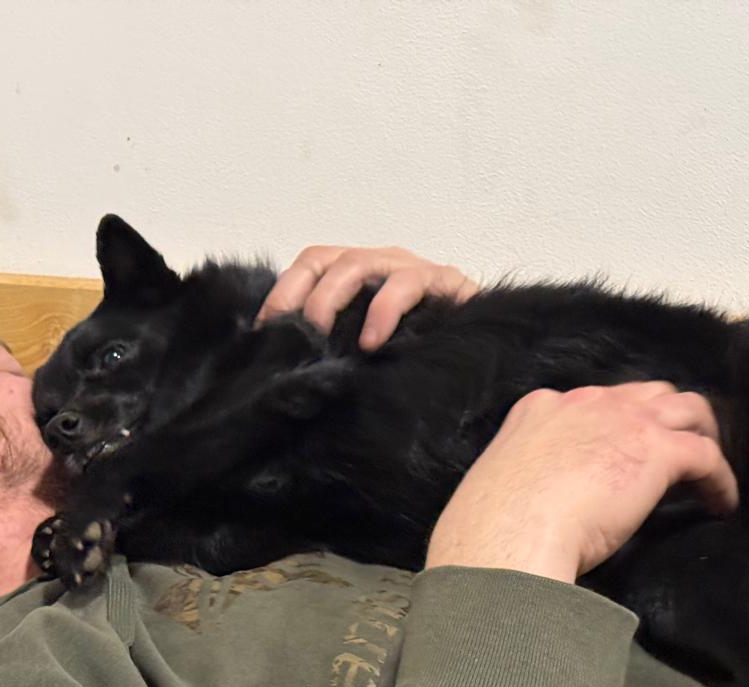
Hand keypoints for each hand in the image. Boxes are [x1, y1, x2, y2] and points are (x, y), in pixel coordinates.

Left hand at [256, 244, 478, 350]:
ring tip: (324, 340)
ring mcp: (411, 268)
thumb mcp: (366, 346)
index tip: (265, 331)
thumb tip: (288, 364)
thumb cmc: (421, 351)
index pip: (310, 265)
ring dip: (332, 301)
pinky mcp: (444, 281)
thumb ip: (338, 343)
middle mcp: (381, 263)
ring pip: (359, 264)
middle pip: (327, 260)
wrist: (483, 351)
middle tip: (293, 338)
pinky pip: (406, 284)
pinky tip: (372, 342)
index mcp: (358, 274)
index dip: (283, 293)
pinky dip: (382, 312)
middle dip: (302, 298)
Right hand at [425, 382, 737, 583]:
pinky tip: (722, 504)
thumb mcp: (503, 486)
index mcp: (540, 410)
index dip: (616, 425)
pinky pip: (706, 455)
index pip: (592, 404)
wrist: (506, 536)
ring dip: (702, 435)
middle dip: (664, 418)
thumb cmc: (492, 528)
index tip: (622, 452)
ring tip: (709, 470)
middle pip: (646, 394)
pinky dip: (720, 479)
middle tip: (675, 453)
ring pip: (686, 409)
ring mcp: (624, 421)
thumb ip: (528, 481)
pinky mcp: (656, 451)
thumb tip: (536, 509)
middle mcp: (585, 402)